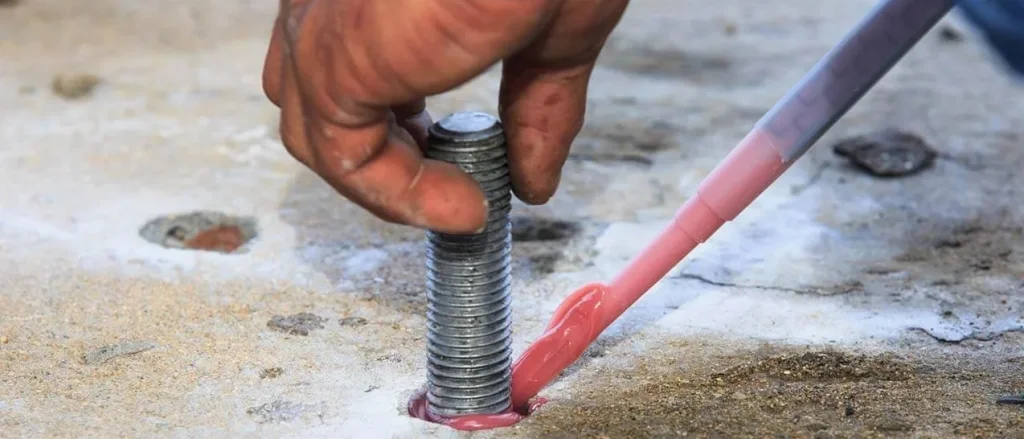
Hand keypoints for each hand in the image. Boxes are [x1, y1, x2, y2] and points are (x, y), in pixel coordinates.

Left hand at [262, 0, 628, 233]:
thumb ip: (534, 108)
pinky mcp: (334, 60)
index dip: (389, 110)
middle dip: (377, 143)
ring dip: (388, 182)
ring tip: (463, 205)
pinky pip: (342, 157)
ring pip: (315, 129)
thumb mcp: (553, 33)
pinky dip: (399, 196)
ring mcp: (325, 24)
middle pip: (311, 90)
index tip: (446, 148)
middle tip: (445, 177)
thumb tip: (536, 181)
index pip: (340, 53)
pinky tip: (462, 207)